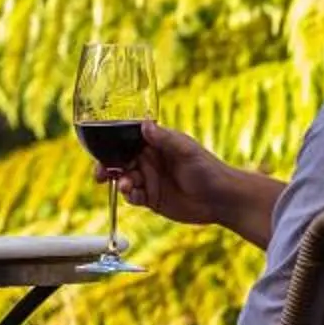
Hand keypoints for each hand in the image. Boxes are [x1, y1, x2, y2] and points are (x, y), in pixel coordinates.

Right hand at [104, 120, 238, 228]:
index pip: (127, 140)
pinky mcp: (152, 199)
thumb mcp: (186, 151)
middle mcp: (149, 161)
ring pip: (124, 179)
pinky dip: (129, 196)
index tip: (101, 150)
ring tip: (126, 186)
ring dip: (120, 182)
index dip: (111, 145)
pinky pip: (133, 197)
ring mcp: (149, 180)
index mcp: (155, 144)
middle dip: (108, 166)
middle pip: (120, 161)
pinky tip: (134, 196)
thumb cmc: (208, 169)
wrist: (222, 199)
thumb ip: (164, 139)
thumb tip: (145, 124)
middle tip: (101, 174)